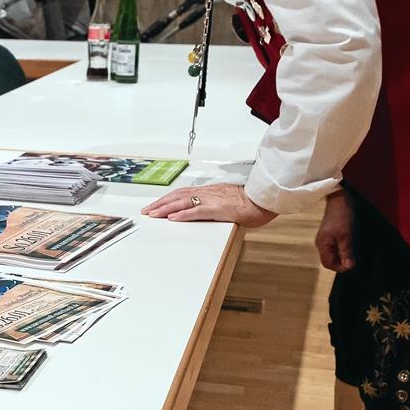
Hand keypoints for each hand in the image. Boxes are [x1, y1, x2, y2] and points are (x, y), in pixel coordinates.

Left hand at [141, 184, 276, 227]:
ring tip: (153, 214)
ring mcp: (211, 200)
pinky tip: (172, 218)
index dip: (167, 199)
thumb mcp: (227, 200)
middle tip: (147, 211)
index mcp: (208, 191)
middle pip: (177, 196)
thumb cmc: (249, 201)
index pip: (182, 193)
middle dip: (160, 203)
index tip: (155, 205)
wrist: (262, 199)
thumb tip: (204, 210)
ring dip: (166, 208)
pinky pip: (196, 211)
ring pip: (182, 202)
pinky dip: (183, 214)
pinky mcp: (217, 208)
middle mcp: (206, 193)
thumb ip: (214, 203)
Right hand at [316, 190, 354, 271]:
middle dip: (341, 262)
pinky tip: (348, 245)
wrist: (339, 200)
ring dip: (342, 256)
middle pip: (329, 260)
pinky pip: (334, 247)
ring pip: (332, 254)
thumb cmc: (341, 216)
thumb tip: (348, 266)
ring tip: (351, 251)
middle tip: (353, 259)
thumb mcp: (346, 236)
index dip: (339, 268)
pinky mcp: (329, 235)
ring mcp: (325, 239)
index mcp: (323, 244)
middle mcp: (321, 243)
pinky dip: (341, 249)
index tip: (351, 265)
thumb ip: (346, 252)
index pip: (328, 264)